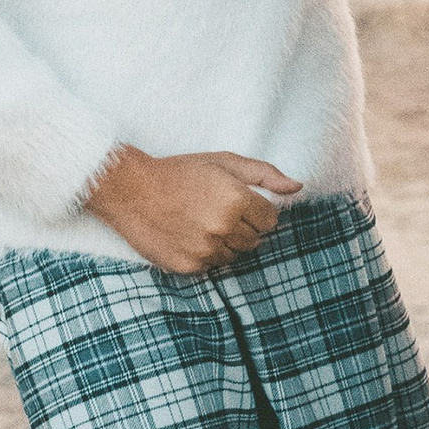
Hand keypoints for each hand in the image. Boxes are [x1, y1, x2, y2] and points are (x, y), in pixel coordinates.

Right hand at [85, 143, 303, 275]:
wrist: (131, 190)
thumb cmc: (180, 172)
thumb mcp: (224, 161)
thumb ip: (265, 173)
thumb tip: (297, 187)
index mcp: (237, 199)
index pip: (271, 219)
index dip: (257, 210)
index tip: (238, 201)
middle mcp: (224, 227)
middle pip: (256, 240)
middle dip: (243, 226)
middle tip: (217, 210)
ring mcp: (206, 250)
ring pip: (236, 255)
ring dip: (226, 242)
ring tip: (202, 221)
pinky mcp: (190, 267)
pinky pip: (213, 265)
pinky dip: (207, 253)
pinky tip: (189, 234)